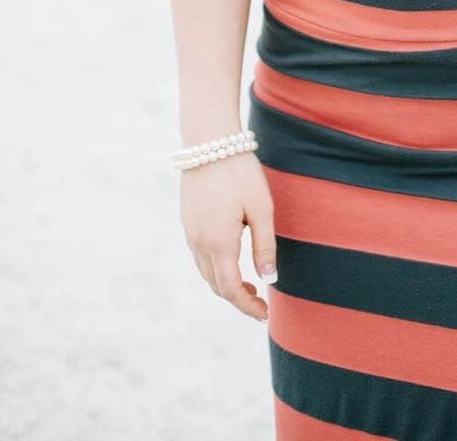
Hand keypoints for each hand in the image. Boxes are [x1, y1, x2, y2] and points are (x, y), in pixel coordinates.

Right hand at [179, 150, 278, 321]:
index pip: (229, 290)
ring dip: (225, 282)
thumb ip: (264, 246)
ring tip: (249, 282)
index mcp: (218, 243)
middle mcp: (198, 242)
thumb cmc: (240, 172)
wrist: (209, 141)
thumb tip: (269, 278)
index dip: (246, 306)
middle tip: (261, 300)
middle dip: (237, 297)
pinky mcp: (187, 221)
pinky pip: (200, 254)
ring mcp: (189, 232)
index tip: (264, 314)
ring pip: (206, 271)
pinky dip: (216, 266)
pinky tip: (233, 256)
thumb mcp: (261, 208)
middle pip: (216, 285)